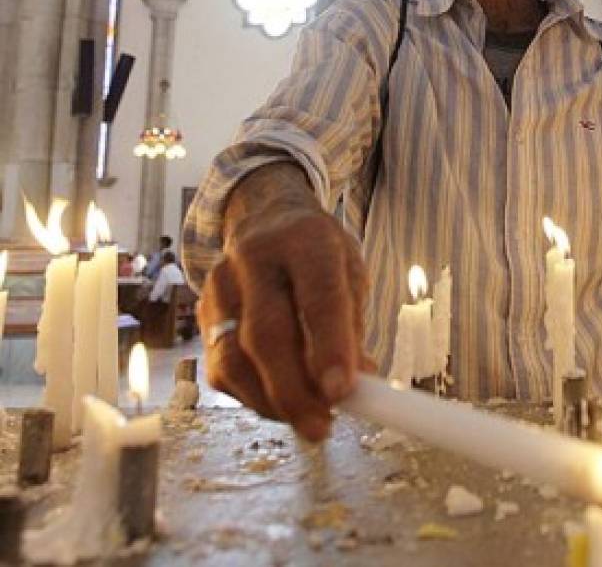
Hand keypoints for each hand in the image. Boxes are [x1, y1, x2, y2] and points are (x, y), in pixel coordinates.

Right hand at [199, 165, 370, 440]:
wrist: (266, 220)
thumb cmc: (319, 254)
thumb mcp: (350, 272)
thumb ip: (351, 326)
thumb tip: (355, 386)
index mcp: (306, 240)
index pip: (317, 295)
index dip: (330, 346)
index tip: (342, 392)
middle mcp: (255, 258)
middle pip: (266, 334)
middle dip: (294, 390)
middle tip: (322, 426)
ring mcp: (220, 286)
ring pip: (234, 358)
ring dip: (272, 402)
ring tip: (308, 422)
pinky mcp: (202, 314)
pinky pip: (220, 369)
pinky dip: (252, 398)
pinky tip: (281, 405)